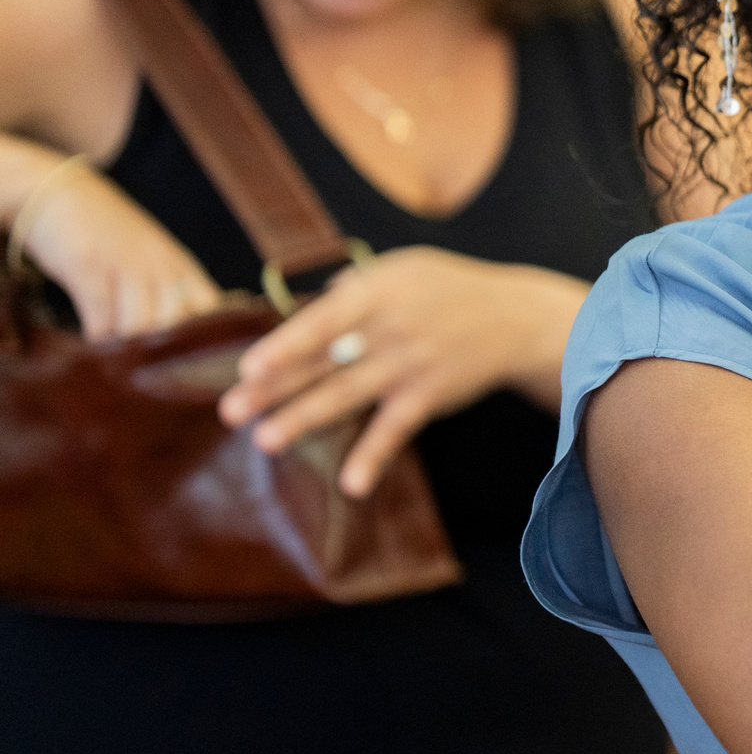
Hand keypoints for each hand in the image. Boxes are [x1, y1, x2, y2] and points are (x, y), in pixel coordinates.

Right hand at [10, 157, 222, 339]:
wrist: (60, 192)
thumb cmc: (111, 234)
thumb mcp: (155, 258)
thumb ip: (174, 294)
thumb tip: (189, 342)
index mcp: (182, 266)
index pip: (212, 311)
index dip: (202, 340)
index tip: (186, 359)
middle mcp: (160, 266)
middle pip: (176, 327)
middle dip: (159, 351)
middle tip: (141, 360)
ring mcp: (125, 265)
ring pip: (140, 328)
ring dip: (125, 346)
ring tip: (114, 348)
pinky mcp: (88, 267)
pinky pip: (101, 320)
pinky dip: (97, 337)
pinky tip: (93, 335)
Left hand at [217, 245, 587, 495]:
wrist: (517, 318)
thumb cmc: (450, 290)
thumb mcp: (406, 268)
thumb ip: (356, 285)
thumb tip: (310, 301)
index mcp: (378, 291)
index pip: (322, 320)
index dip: (285, 345)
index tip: (249, 369)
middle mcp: (391, 327)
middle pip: (323, 362)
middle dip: (275, 388)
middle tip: (232, 412)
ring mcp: (411, 363)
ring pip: (348, 395)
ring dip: (304, 419)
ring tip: (265, 441)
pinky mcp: (431, 395)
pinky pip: (396, 429)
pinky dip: (374, 456)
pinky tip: (351, 485)